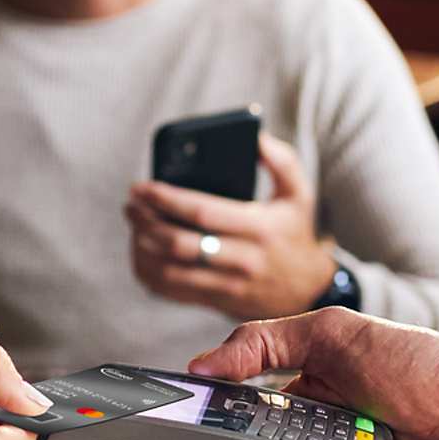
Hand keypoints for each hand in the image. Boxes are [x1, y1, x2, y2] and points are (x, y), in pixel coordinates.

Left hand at [127, 134, 337, 319]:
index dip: (166, 199)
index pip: (203, 213)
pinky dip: (149, 272)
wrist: (308, 290)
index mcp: (259, 228)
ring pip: (170, 271)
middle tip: (131, 204)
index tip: (142, 186)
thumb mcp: (299, 194)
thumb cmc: (295, 232)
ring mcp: (228, 285)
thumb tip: (255, 137)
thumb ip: (281, 161)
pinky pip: (171, 291)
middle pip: (180, 244)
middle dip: (147, 222)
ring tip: (133, 225)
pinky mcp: (216, 302)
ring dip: (142, 248)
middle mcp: (243, 259)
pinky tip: (141, 252)